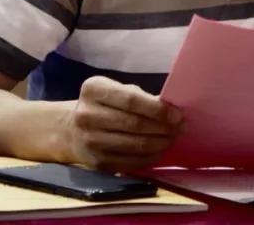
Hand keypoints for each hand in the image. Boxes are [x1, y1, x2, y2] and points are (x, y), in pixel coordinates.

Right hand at [65, 76, 183, 171]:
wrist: (71, 130)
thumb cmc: (103, 105)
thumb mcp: (115, 90)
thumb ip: (139, 97)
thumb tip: (171, 110)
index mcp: (93, 89)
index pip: (131, 100)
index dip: (158, 109)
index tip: (177, 114)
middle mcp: (87, 115)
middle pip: (135, 124)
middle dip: (164, 127)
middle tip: (181, 127)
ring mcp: (90, 141)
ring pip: (136, 145)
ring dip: (161, 143)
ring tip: (173, 138)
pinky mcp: (97, 163)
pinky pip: (132, 162)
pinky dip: (152, 157)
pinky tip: (161, 150)